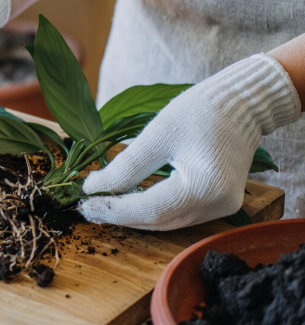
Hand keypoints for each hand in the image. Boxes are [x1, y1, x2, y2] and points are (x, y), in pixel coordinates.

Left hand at [79, 54, 300, 230]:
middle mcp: (217, 206)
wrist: (241, 103)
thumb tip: (93, 188)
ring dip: (135, 215)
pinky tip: (130, 200)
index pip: (149, 209)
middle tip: (87, 206)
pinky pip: (179, 213)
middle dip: (120, 215)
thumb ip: (126, 166)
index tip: (83, 202)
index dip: (113, 209)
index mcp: (204, 187)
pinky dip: (153, 209)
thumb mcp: (157, 134)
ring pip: (168, 221)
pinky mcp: (220, 203)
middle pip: (158, 220)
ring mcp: (222, 208)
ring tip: (102, 205)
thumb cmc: (200, 111)